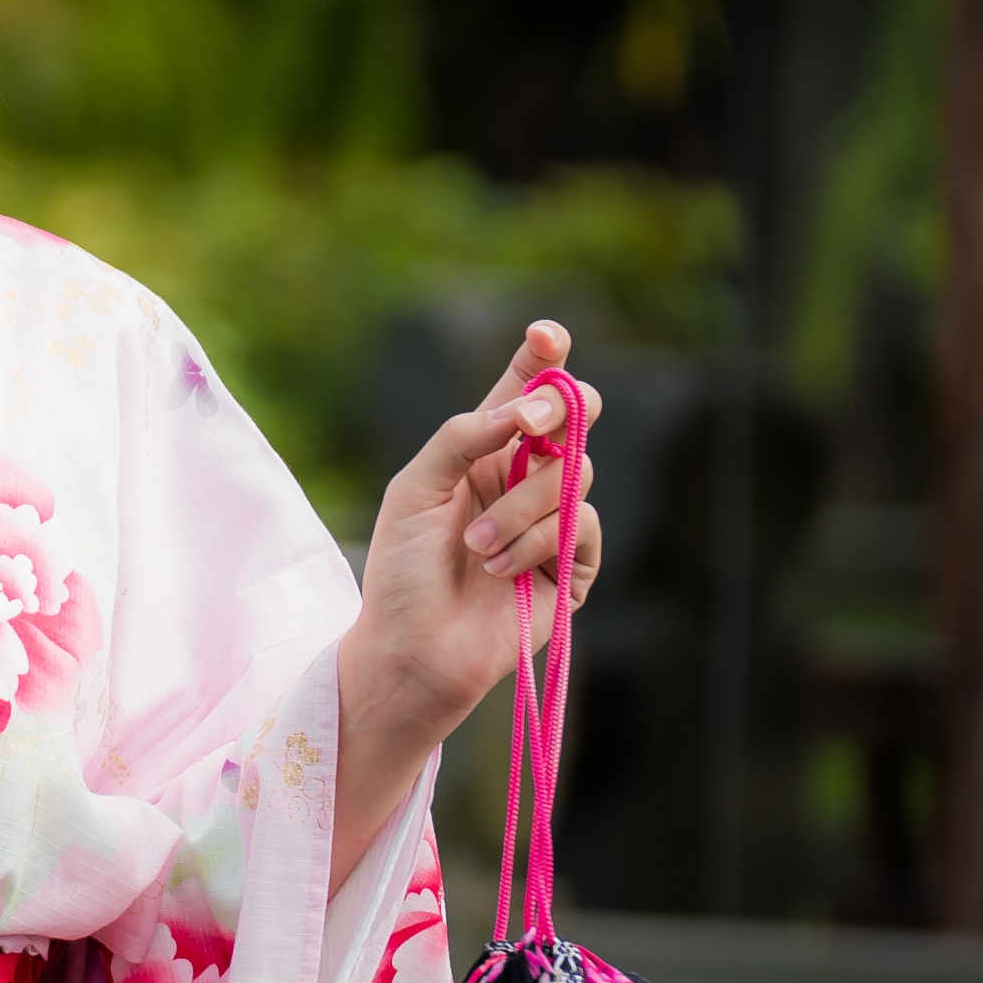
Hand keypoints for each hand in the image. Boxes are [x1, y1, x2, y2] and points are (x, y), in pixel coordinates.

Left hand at [334, 318, 606, 887]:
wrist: (412, 647)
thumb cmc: (400, 570)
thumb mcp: (413, 488)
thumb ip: (462, 436)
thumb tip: (523, 408)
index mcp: (484, 451)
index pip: (525, 391)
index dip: (544, 358)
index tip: (547, 335)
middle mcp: (524, 478)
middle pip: (576, 417)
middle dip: (562, 410)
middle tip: (532, 425)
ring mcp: (553, 520)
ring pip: (573, 475)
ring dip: (518, 509)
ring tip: (474, 548)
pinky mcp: (576, 565)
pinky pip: (581, 527)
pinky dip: (536, 544)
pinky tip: (500, 572)